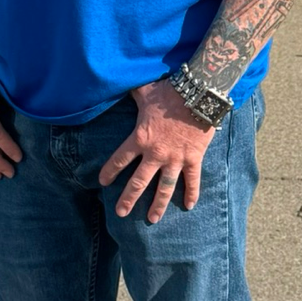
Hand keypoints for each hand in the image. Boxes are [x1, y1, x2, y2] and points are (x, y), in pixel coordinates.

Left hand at [98, 80, 214, 222]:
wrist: (198, 95)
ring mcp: (175, 159)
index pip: (120, 159)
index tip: (103, 182)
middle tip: (121, 213)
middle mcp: (155, 154)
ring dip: (157, 205)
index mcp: (140, 138)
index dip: (110, 171)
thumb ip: (131, 93)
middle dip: (128, 199)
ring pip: (164, 188)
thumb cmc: (169, 91)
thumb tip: (117, 81)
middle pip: (138, 182)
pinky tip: (188, 206)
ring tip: (152, 219)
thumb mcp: (145, 90)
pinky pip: (192, 181)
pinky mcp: (193, 159)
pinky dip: (191, 194)